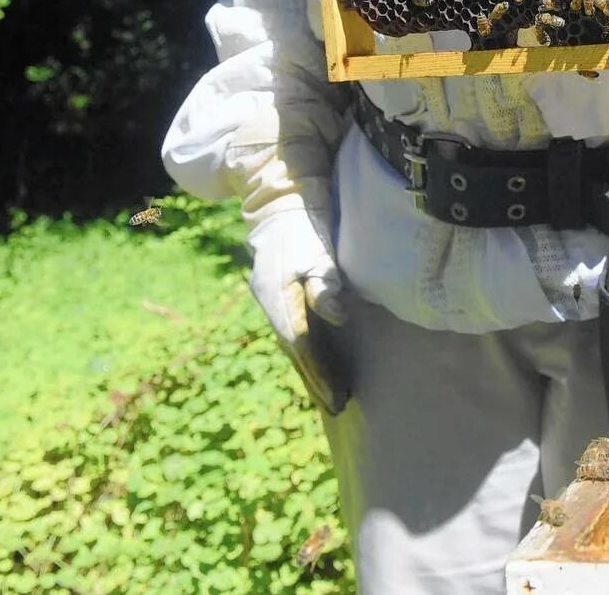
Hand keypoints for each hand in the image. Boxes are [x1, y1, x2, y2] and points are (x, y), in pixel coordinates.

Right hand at [248, 206, 349, 413]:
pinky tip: (320, 365)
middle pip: (294, 351)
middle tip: (337, 405)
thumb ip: (325, 284)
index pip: (300, 344)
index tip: (337, 394)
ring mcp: (272, 301)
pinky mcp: (278, 297)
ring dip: (312, 369)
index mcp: (278, 297)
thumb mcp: (317, 252)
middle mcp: (271, 304)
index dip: (319, 370)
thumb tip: (337, 316)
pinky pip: (293, 333)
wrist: (280, 204)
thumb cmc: (304, 227)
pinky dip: (308, 352)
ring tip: (332, 395)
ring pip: (293, 344)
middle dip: (316, 379)